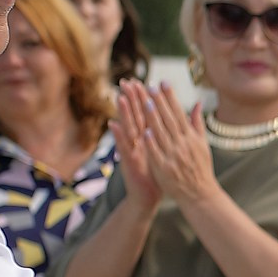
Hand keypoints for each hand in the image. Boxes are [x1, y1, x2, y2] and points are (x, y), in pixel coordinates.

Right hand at [111, 82, 162, 207]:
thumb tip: (164, 119)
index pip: (144, 114)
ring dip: (123, 113)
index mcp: (146, 137)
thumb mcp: (159, 151)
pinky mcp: (128, 162)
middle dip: (131, 99)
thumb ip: (160, 134)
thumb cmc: (154, 173)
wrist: (147, 196)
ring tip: (120, 96)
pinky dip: (118, 136)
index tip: (140, 80)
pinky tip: (113, 124)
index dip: (142, 98)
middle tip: (126, 81)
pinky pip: (123, 147)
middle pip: (134, 116)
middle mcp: (136, 141)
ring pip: (127, 128)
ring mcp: (131, 150)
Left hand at [139, 84, 219, 209]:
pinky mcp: (165, 169)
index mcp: (191, 137)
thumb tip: (196, 103)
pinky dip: (152, 142)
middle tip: (150, 86)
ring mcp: (173, 156)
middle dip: (160, 102)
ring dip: (153, 118)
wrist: (200, 194)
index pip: (179, 112)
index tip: (163, 83)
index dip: (170, 97)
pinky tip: (145, 131)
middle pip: (169, 120)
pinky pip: (157, 153)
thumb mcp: (203, 144)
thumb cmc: (201, 168)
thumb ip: (197, 123)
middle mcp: (183, 145)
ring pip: (162, 133)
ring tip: (145, 102)